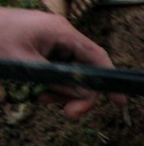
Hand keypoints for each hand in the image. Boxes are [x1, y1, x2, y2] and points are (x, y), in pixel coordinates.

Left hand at [0, 7, 125, 118]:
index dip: (109, 80)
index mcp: (61, 32)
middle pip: (84, 69)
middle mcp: (60, 35)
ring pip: (69, 72)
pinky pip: (54, 69)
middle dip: (78, 93)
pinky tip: (35, 91)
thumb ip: (57, 81)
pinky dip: (49, 84)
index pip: (97, 57)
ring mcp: (49, 40)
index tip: (117, 102)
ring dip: (60, 91)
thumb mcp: (24, 64)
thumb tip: (84, 95)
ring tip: (41, 98)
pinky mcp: (38, 46)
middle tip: (68, 114)